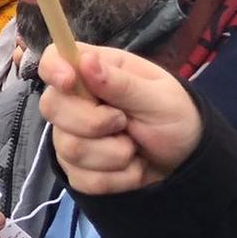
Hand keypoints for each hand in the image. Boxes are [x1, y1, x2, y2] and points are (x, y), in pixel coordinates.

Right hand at [39, 42, 202, 195]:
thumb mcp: (159, 98)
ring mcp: (70, 135)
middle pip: (52, 107)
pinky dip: (116, 178)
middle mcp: (75, 101)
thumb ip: (121, 83)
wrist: (184, 163)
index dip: (53, 69)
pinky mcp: (76, 169)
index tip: (69, 82)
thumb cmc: (174, 118)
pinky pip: (82, 177)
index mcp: (93, 72)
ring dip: (114, 155)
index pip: (53, 59)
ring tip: (134, 147)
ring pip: (69, 148)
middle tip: (125, 122)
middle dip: (93, 123)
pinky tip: (130, 167)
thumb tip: (85, 61)